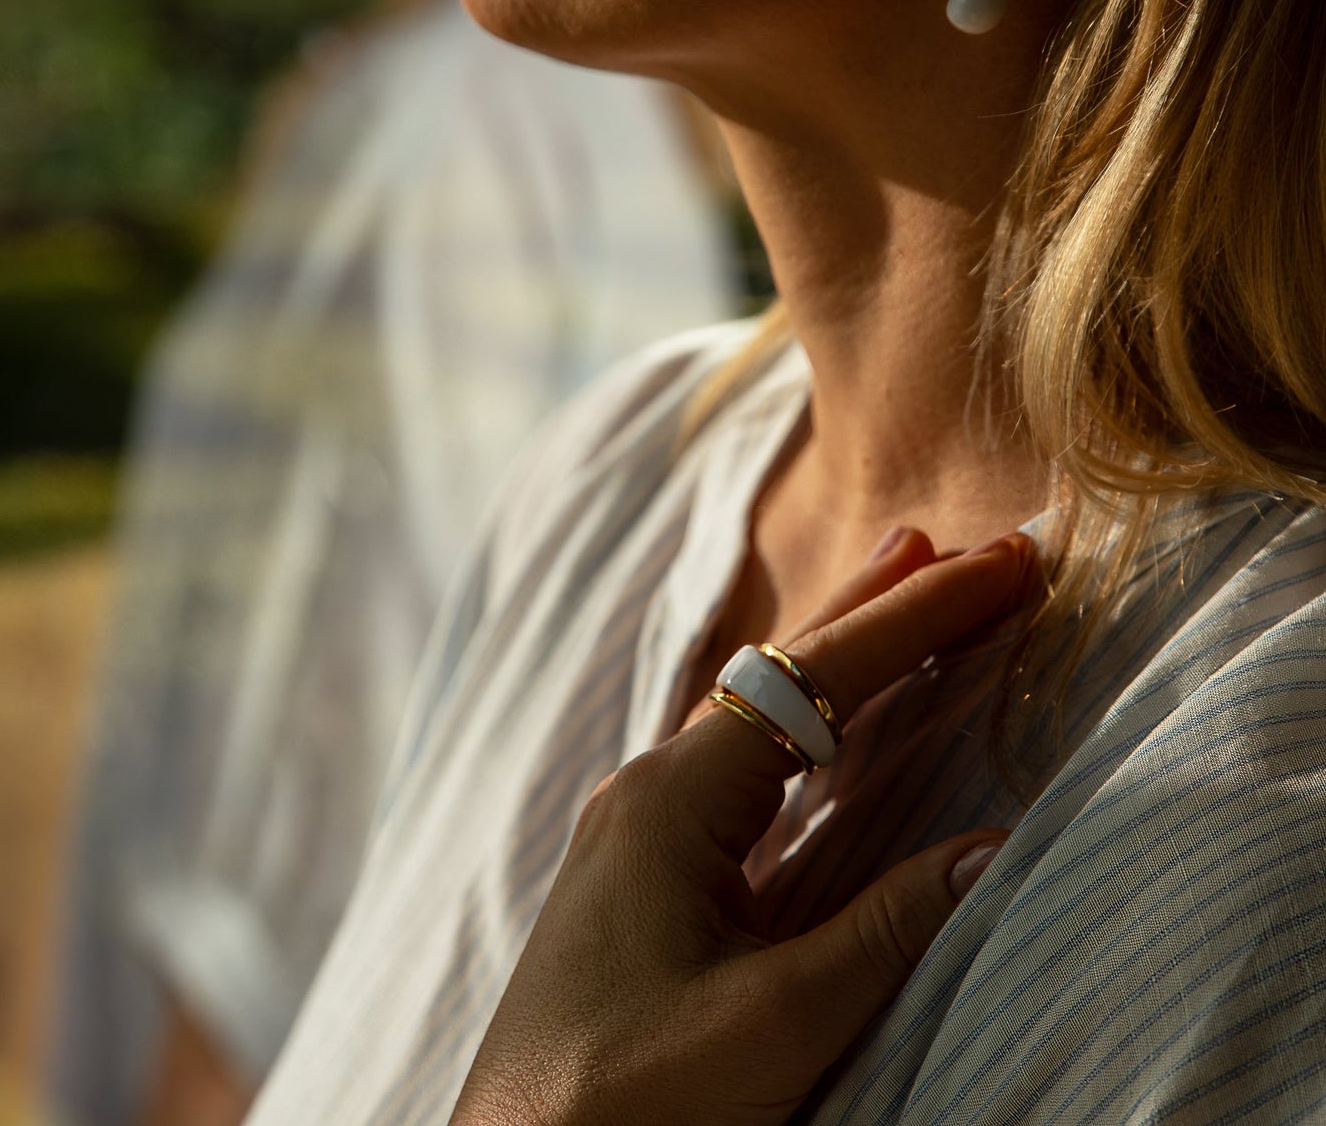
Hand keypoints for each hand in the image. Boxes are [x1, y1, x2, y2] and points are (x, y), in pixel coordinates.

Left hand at [448, 528, 1037, 1125]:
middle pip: (784, 672)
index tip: (1000, 562)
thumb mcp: (766, 1026)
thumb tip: (993, 847)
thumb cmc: (619, 1105)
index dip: (918, 618)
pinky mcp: (648, 882)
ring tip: (907, 591)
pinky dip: (811, 730)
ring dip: (844, 659)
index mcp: (668, 799)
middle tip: (965, 550)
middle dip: (882, 609)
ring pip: (764, 716)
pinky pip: (746, 773)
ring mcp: (643, 834)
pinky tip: (832, 731)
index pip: (815, 676)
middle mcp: (650, 794)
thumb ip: (882, 933)